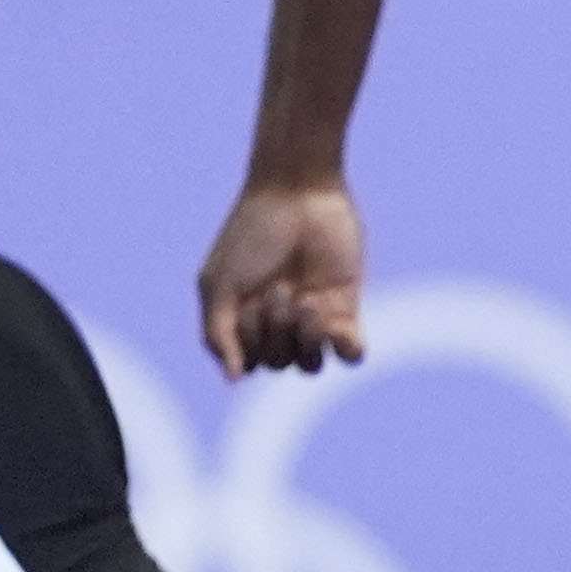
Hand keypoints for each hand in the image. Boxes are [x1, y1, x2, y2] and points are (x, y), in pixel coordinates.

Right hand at [199, 177, 367, 377]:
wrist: (297, 191)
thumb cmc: (251, 232)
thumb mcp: (219, 282)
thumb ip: (218, 333)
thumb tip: (234, 380)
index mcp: (244, 319)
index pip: (248, 363)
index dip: (249, 344)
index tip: (249, 303)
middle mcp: (278, 324)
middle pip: (277, 364)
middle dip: (276, 333)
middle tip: (279, 290)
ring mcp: (313, 318)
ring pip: (311, 365)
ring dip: (307, 340)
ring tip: (307, 301)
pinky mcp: (346, 307)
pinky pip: (351, 354)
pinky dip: (346, 350)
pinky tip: (336, 327)